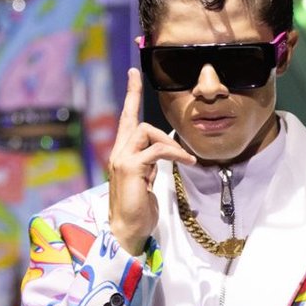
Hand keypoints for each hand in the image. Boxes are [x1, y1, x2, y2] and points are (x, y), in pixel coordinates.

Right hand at [106, 67, 192, 254]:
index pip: (126, 120)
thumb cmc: (138, 210)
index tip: (133, 74)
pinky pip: (157, 150)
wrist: (127, 231)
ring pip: (146, 131)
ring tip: (183, 160)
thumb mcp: (146, 180)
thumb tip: (163, 152)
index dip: (130, 96)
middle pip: (133, 118)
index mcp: (122, 154)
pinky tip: (187, 163)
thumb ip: (150, 163)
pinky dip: (174, 154)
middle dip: (141, 104)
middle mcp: (118, 152)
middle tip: (147, 95)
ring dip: (169, 143)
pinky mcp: (131, 168)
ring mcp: (122, 159)